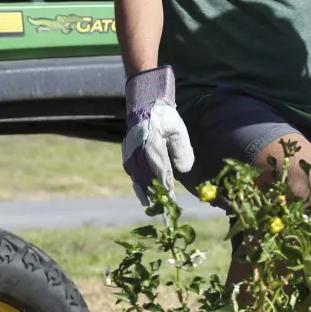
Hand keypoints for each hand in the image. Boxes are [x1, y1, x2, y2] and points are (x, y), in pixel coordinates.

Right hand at [122, 66, 194, 202]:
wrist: (144, 103)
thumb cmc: (165, 117)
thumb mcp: (178, 130)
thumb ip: (182, 150)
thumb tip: (183, 170)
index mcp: (152, 146)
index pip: (161, 172)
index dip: (166, 188)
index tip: (172, 199)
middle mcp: (138, 151)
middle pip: (146, 177)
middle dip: (154, 193)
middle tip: (162, 208)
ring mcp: (130, 151)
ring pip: (136, 175)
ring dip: (142, 190)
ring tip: (148, 204)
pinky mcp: (127, 150)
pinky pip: (130, 169)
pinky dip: (135, 180)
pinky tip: (140, 189)